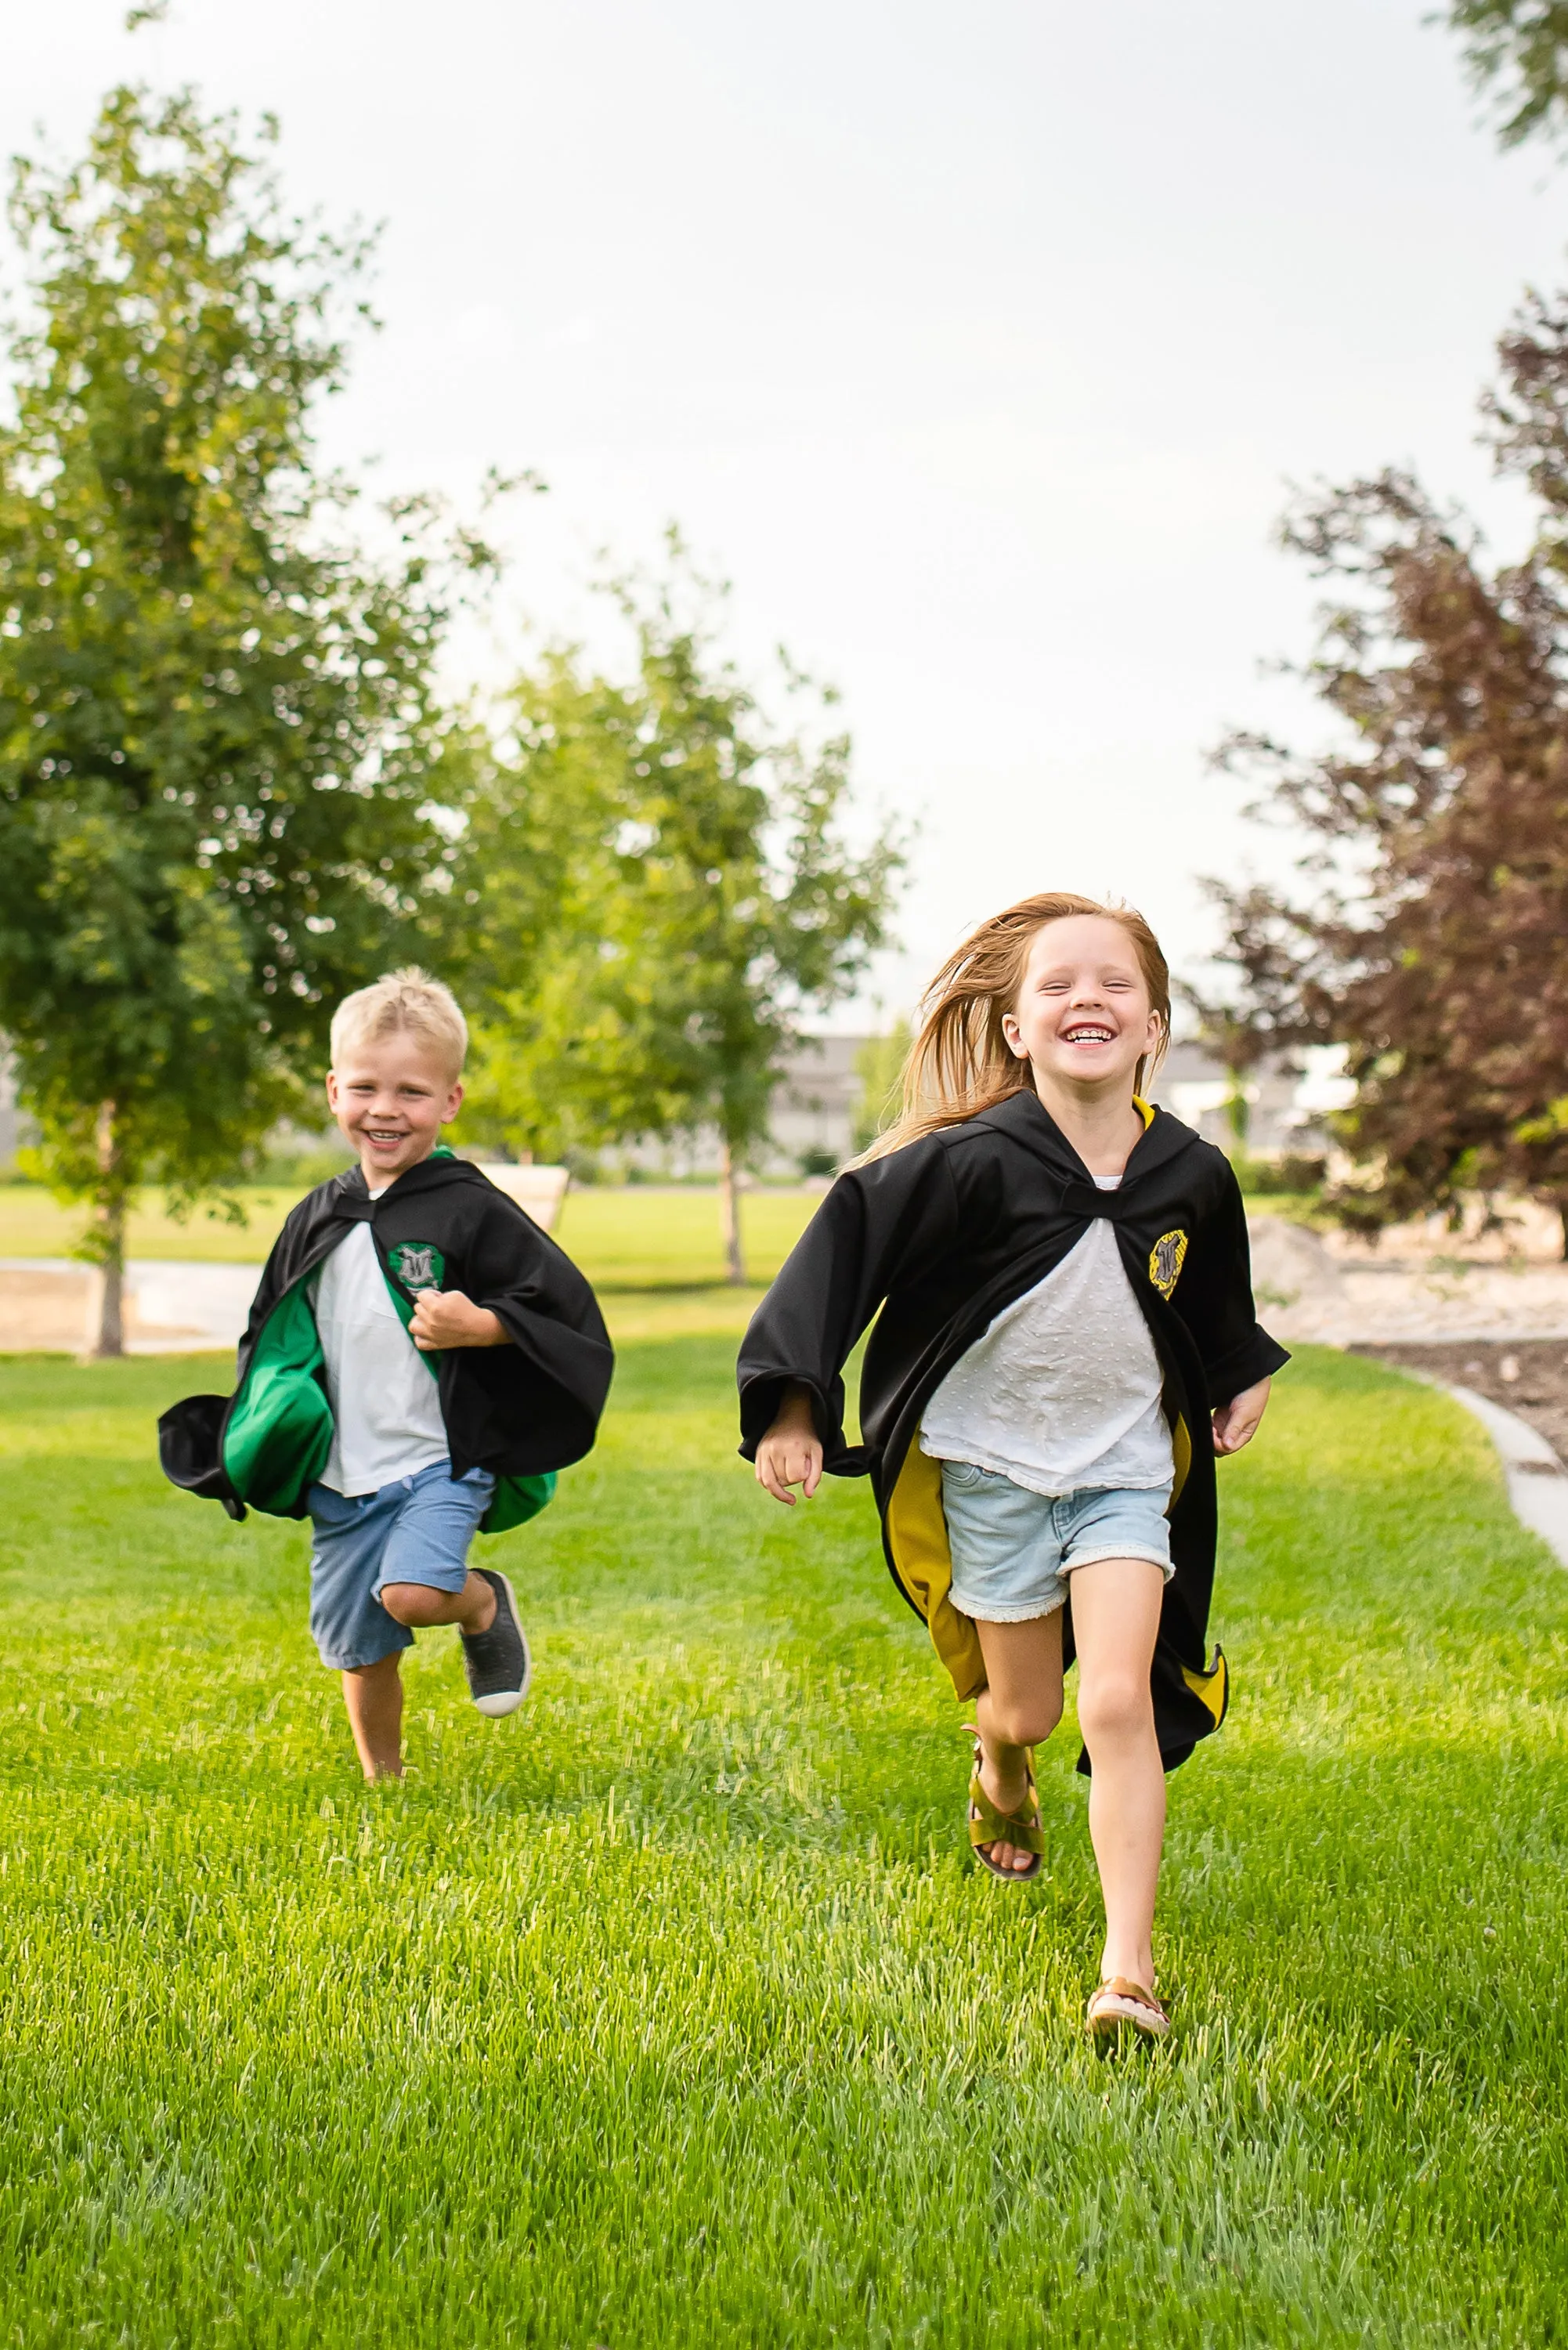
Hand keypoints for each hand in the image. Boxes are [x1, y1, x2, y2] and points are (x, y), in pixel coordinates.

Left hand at [408, 1288, 506, 1351]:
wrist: (477, 1327)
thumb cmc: (467, 1309)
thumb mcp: (454, 1294)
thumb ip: (439, 1295)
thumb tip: (431, 1299)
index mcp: (435, 1307)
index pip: (421, 1296)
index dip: (429, 1294)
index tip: (436, 1297)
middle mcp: (430, 1321)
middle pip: (417, 1308)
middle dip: (426, 1305)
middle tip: (437, 1307)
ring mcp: (431, 1335)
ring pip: (413, 1324)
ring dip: (419, 1320)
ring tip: (428, 1319)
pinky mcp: (433, 1344)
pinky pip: (418, 1342)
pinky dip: (420, 1337)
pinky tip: (427, 1332)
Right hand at [754, 1381, 823, 1505]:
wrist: (791, 1417)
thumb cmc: (806, 1438)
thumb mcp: (817, 1453)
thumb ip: (815, 1476)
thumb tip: (808, 1496)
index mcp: (792, 1447)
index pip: (796, 1477)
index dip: (804, 1474)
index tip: (807, 1463)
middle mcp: (775, 1448)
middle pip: (783, 1481)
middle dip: (793, 1478)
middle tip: (798, 1461)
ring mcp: (764, 1451)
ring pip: (771, 1483)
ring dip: (782, 1483)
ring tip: (789, 1470)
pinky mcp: (757, 1454)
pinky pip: (760, 1478)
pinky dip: (769, 1484)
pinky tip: (778, 1482)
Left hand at [1212, 1376, 1270, 1455]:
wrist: (1251, 1377)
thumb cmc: (1252, 1395)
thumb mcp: (1244, 1412)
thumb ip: (1235, 1429)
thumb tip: (1227, 1446)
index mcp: (1243, 1435)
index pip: (1227, 1449)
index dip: (1218, 1444)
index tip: (1213, 1432)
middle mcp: (1234, 1433)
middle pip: (1219, 1447)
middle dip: (1211, 1441)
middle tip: (1208, 1427)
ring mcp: (1225, 1425)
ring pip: (1213, 1439)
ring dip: (1208, 1434)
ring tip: (1207, 1421)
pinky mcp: (1218, 1418)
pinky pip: (1210, 1428)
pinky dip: (1205, 1426)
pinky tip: (1204, 1418)